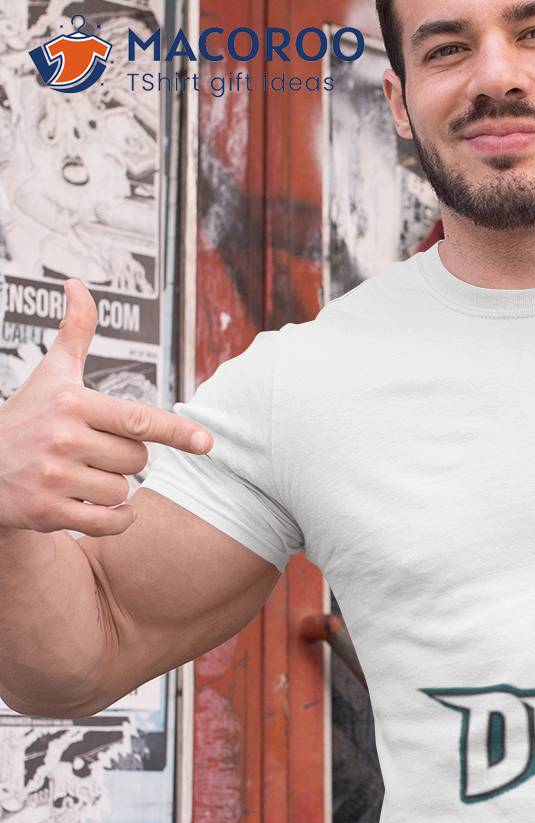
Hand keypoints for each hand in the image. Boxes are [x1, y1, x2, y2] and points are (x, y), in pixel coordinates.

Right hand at [0, 278, 212, 536]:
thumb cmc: (26, 417)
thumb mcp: (50, 374)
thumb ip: (74, 334)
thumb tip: (78, 286)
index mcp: (72, 403)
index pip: (138, 419)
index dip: (177, 431)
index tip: (207, 442)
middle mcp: (63, 438)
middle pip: (138, 460)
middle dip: (123, 459)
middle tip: (89, 452)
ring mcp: (54, 477)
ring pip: (124, 491)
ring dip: (112, 489)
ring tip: (78, 476)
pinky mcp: (47, 511)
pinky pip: (111, 522)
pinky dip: (114, 519)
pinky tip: (95, 507)